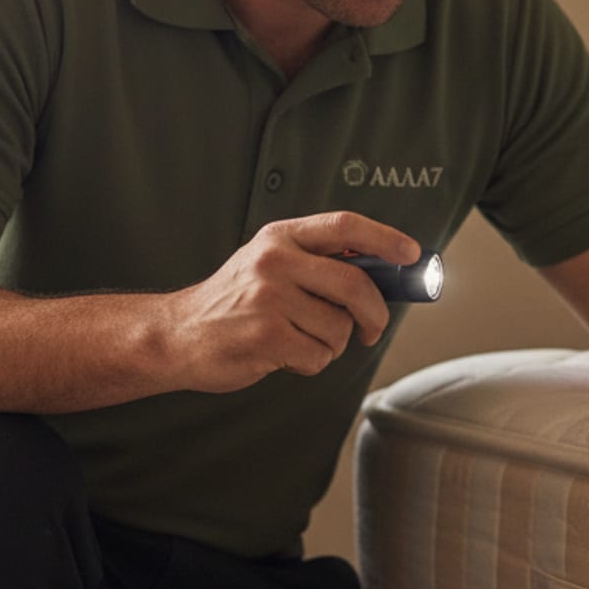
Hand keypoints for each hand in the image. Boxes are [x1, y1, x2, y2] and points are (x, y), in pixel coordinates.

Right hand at [164, 212, 418, 392]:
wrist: (177, 335)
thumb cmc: (233, 304)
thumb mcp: (268, 264)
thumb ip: (316, 263)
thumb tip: (382, 274)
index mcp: (280, 237)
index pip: (345, 226)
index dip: (385, 238)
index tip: (411, 254)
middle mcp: (274, 261)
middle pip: (356, 284)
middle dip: (375, 313)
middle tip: (372, 328)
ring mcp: (269, 298)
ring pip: (340, 328)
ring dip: (332, 344)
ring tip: (299, 339)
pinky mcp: (266, 336)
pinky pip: (320, 355)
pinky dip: (311, 362)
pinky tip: (284, 353)